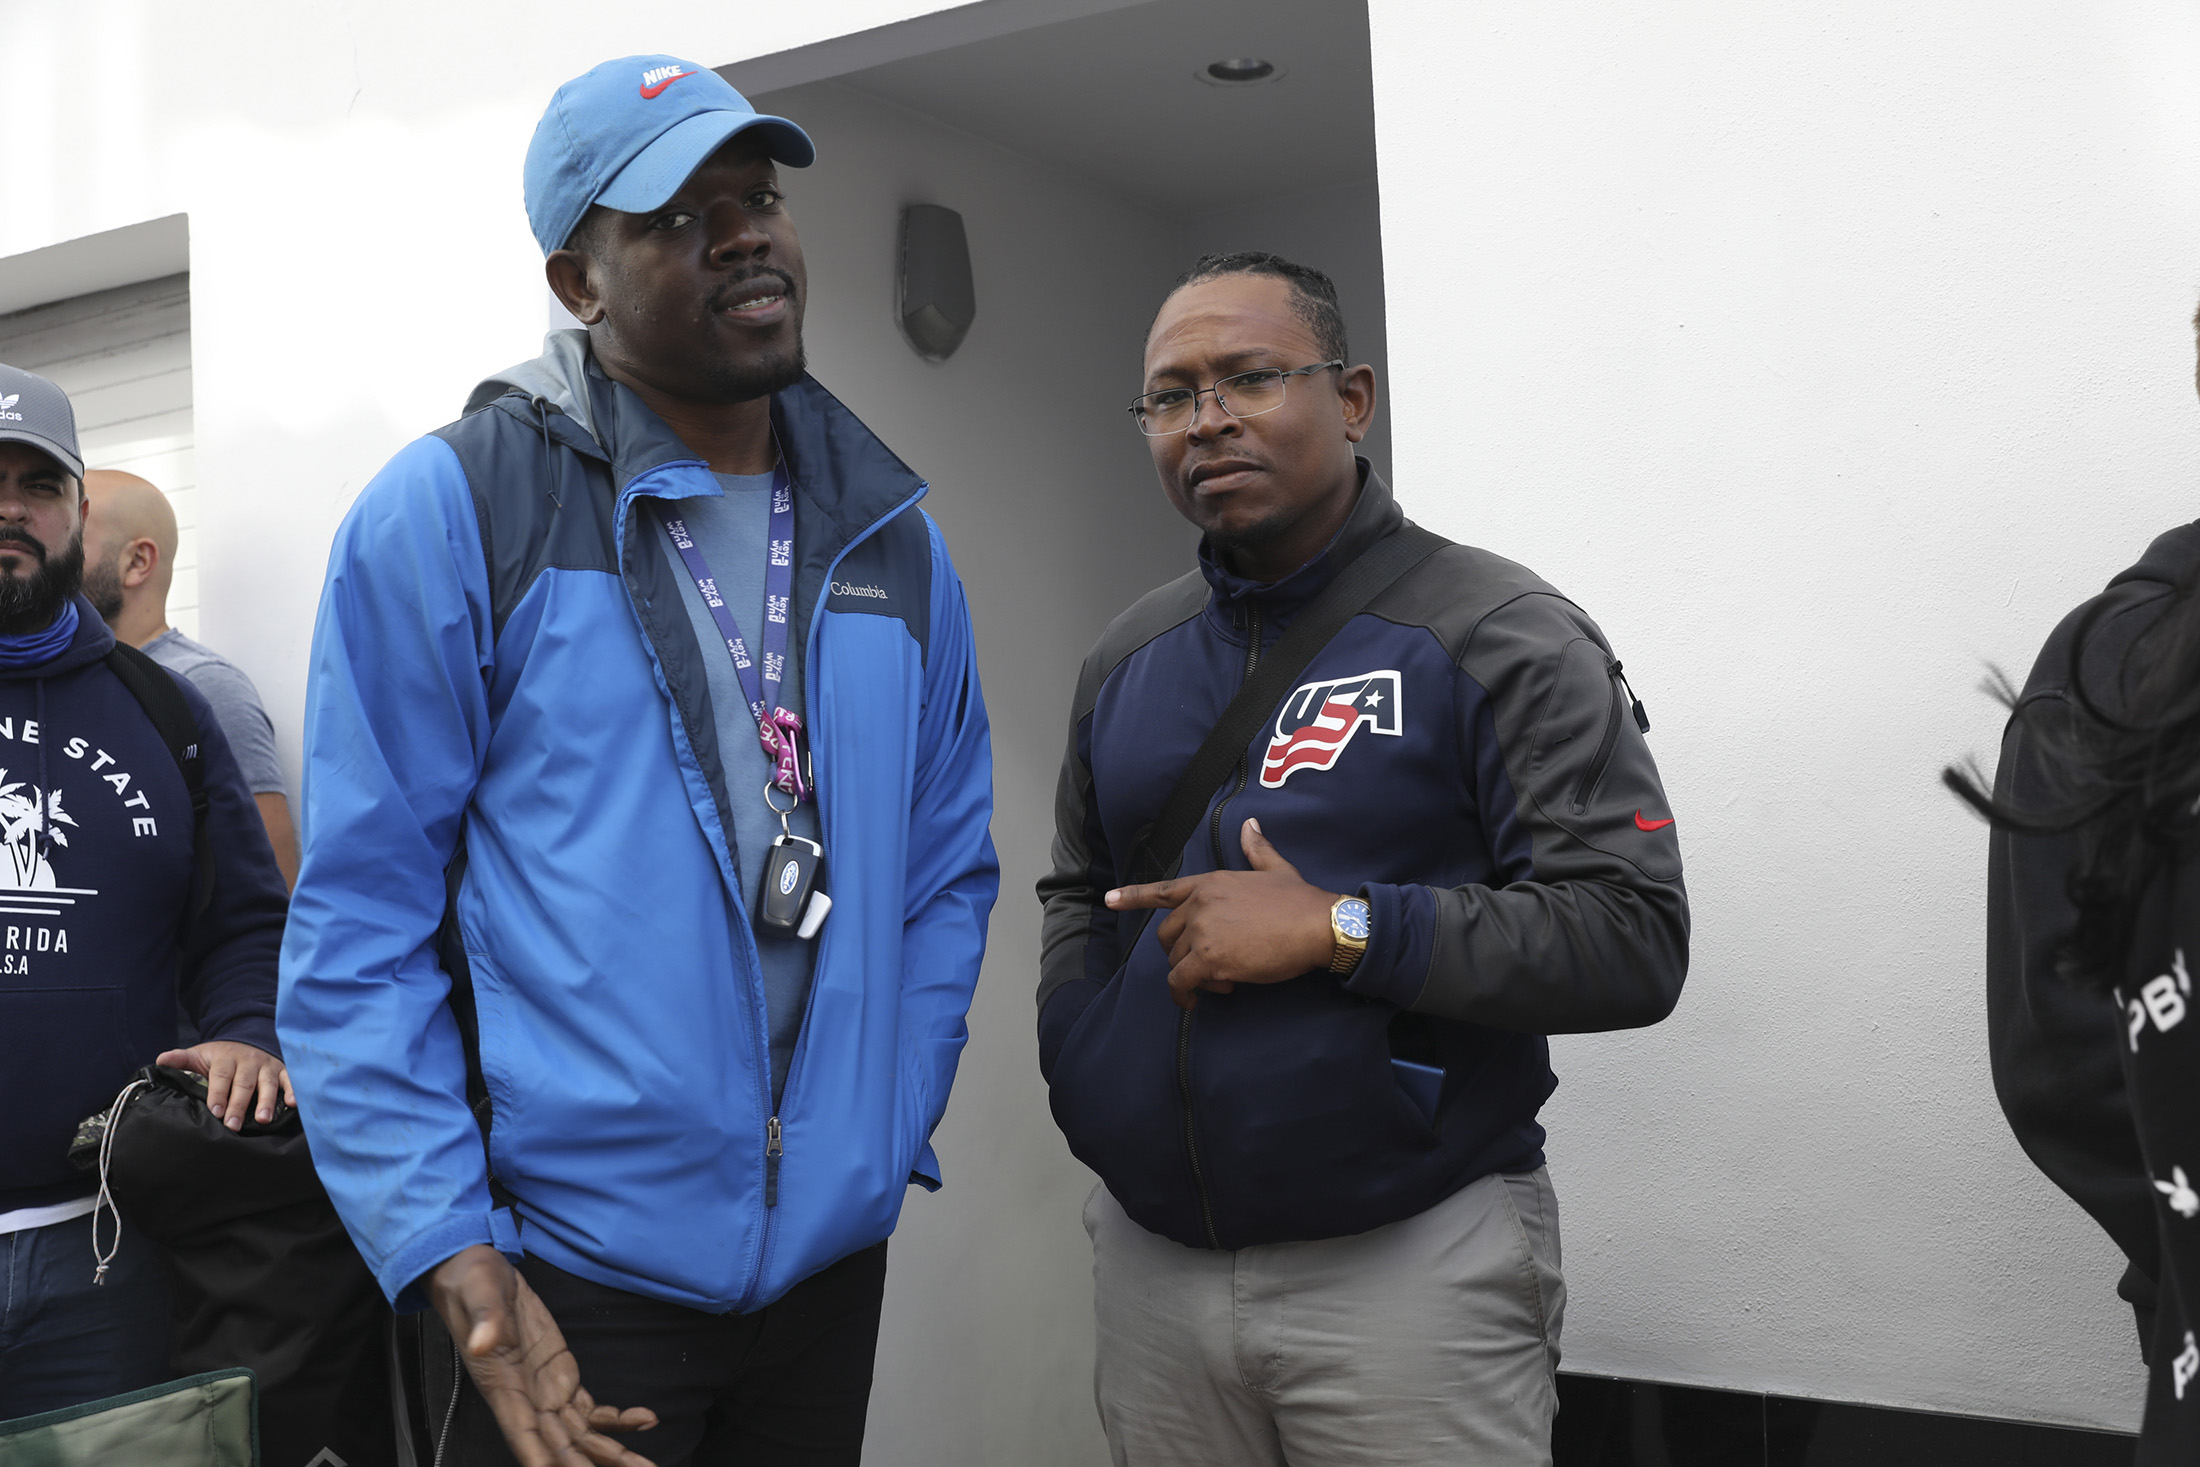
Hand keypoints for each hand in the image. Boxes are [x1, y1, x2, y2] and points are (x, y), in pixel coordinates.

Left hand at [154, 1040, 294, 1131]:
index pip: (222, 1076)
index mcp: (227, 1058)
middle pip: (244, 1083)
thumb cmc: (220, 1057)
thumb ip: (182, 1060)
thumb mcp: (200, 1055)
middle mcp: (249, 1061)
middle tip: (233, 1125)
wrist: (246, 1042)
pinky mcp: (282, 1071)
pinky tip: (293, 1103)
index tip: (216, 1111)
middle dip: (239, 1104)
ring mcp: (267, 1066)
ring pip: (268, 1083)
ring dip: (267, 1101)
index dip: (219, 1093)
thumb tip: (161, 1060)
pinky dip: (294, 1090)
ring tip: (263, 1119)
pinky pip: (290, 1080)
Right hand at [425, 1245, 658, 1466]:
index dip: (540, 1457)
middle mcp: (525, 1398)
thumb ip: (484, 1320)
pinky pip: (590, 1408)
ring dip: (611, 1452)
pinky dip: (616, 1419)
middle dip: (587, 1464)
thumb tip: (482, 1341)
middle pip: (559, 1444)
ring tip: (645, 1465)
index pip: (522, 1431)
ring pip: (580, 1433)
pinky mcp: (561, 1377)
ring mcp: (545, 1391)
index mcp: (502, 1385)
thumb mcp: (478, 1294)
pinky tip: (643, 1421)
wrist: (478, 1271)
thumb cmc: (473, 1284)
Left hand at [1106, 818, 1340, 1009]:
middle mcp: (1200, 904)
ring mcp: (1202, 931)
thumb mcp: (1275, 869)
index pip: (1163, 891)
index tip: (1109, 901)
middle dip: (1182, 953)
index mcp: (1210, 883)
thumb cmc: (1300, 901)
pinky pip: (1182, 982)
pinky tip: (1206, 995)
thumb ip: (1257, 850)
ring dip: (1194, 975)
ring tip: (1224, 978)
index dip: (1133, 897)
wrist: (1317, 925)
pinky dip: (1188, 994)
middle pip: (1167, 936)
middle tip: (1210, 965)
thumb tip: (1250, 825)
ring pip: (1176, 962)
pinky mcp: (1210, 959)